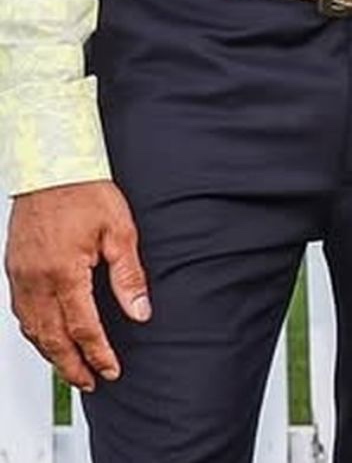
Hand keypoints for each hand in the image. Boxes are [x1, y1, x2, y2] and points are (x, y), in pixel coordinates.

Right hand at [6, 180, 147, 391]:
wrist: (52, 167)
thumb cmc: (85, 192)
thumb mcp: (121, 232)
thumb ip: (129, 277)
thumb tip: (140, 311)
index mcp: (64, 273)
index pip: (82, 327)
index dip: (98, 353)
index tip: (110, 370)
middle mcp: (36, 280)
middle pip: (51, 338)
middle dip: (71, 364)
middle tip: (89, 381)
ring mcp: (20, 276)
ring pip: (32, 328)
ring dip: (50, 353)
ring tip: (71, 368)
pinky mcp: (14, 269)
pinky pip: (21, 312)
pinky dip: (34, 332)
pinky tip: (46, 337)